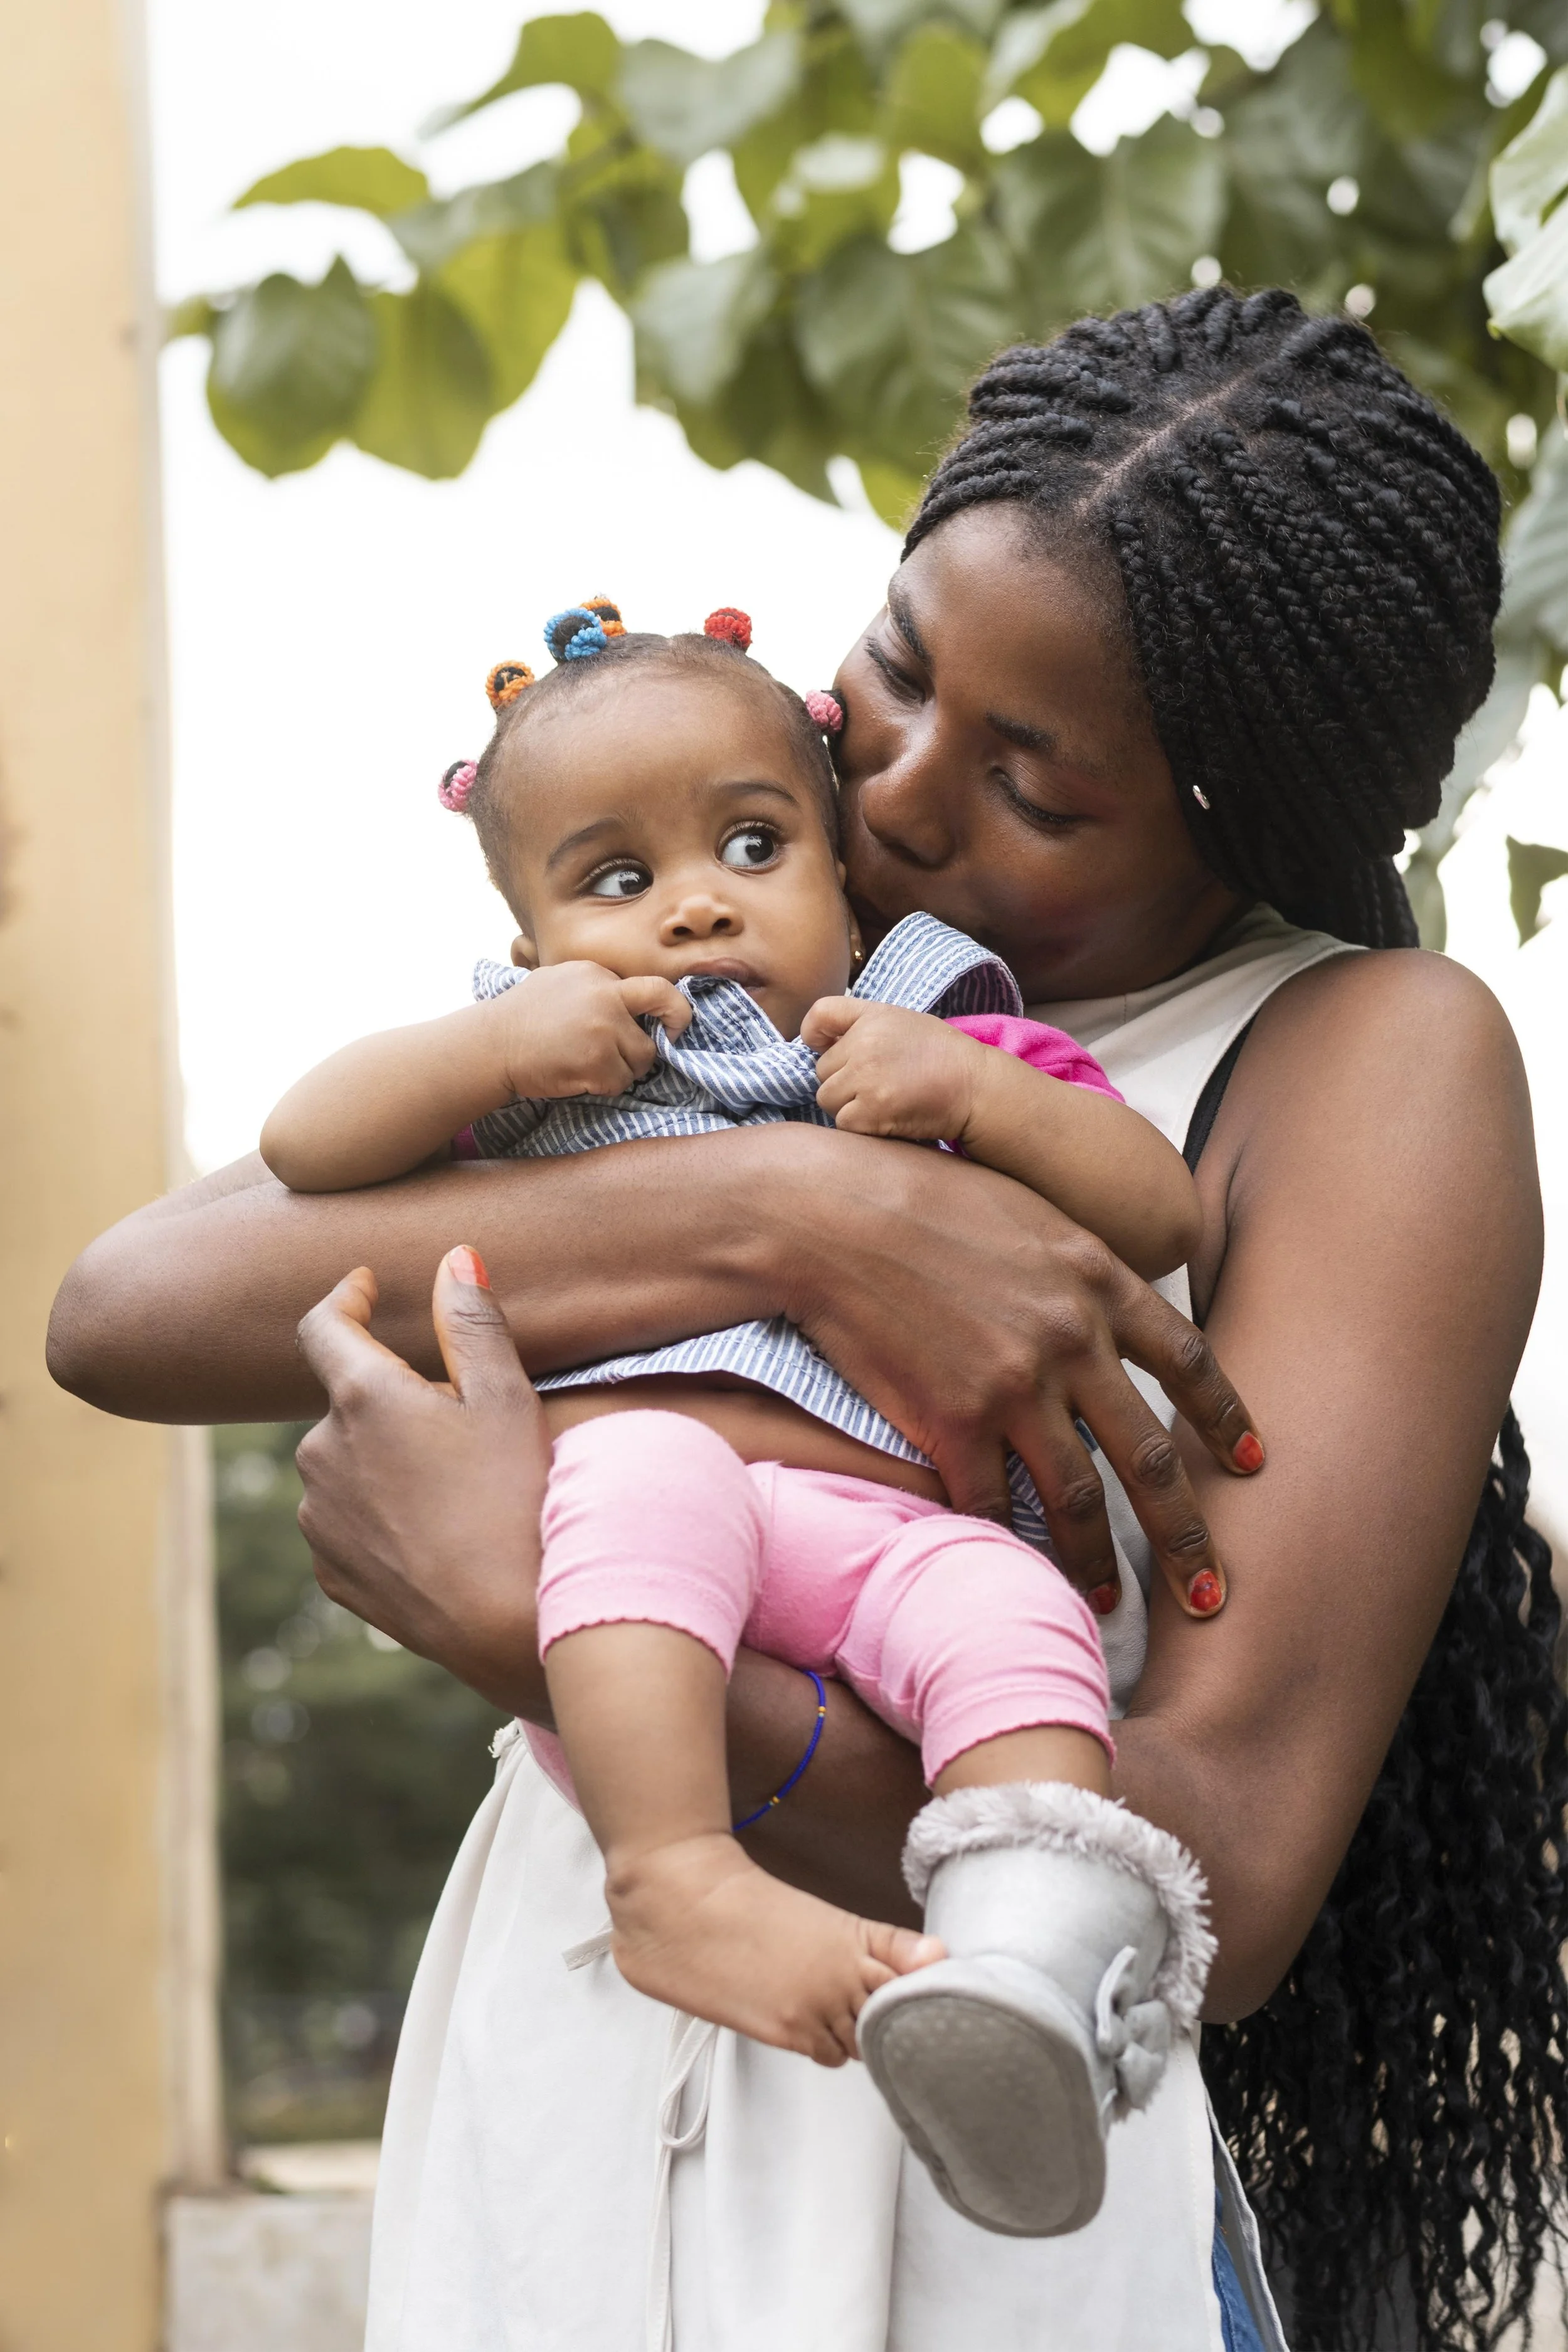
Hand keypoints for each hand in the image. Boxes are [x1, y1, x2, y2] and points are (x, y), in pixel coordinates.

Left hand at [294, 1247, 552, 1718]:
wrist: (508, 1625)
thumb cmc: (517, 1501)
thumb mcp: (507, 1399)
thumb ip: (473, 1321)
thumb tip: (453, 1256)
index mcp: (361, 1398)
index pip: (324, 1325)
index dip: (346, 1297)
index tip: (367, 1286)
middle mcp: (319, 1452)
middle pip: (348, 1399)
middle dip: (393, 1396)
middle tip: (463, 1422)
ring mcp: (318, 1517)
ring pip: (346, 1461)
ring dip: (384, 1456)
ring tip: (457, 1487)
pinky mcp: (330, 1571)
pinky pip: (347, 1519)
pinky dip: (380, 1511)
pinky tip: (437, 1532)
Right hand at [489, 964, 690, 1101]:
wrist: (491, 1045)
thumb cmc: (520, 1018)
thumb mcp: (557, 982)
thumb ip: (595, 988)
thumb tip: (628, 1001)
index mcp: (596, 975)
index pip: (650, 986)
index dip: (668, 1005)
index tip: (672, 1021)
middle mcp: (605, 995)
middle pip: (663, 1007)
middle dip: (675, 1022)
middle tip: (672, 1039)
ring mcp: (603, 1028)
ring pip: (642, 1056)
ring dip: (625, 1067)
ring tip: (592, 1066)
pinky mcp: (597, 1060)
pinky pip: (621, 1081)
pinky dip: (606, 1086)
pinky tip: (581, 1078)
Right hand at [772, 1139, 1262, 1619]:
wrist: (831, 1216)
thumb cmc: (916, 1196)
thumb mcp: (1025, 1211)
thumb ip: (1074, 1267)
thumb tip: (1101, 1309)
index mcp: (1096, 1278)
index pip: (1187, 1360)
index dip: (1225, 1419)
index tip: (1251, 1464)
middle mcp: (1070, 1337)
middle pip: (1151, 1454)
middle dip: (1187, 1534)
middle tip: (1208, 1590)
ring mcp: (1015, 1384)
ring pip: (1079, 1497)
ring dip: (1098, 1560)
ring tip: (1107, 1603)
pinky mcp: (952, 1420)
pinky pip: (991, 1503)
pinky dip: (1003, 1542)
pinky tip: (1010, 1568)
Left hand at [803, 998, 979, 1140]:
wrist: (975, 1087)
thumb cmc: (940, 1054)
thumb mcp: (900, 1020)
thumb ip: (858, 1023)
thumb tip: (814, 1041)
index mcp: (871, 1018)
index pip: (819, 1017)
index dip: (814, 1035)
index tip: (824, 1046)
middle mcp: (864, 1045)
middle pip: (822, 1071)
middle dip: (842, 1080)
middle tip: (876, 1084)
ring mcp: (866, 1080)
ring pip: (828, 1099)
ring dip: (847, 1106)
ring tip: (881, 1102)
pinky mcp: (871, 1112)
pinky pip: (844, 1123)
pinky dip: (860, 1126)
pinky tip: (885, 1118)